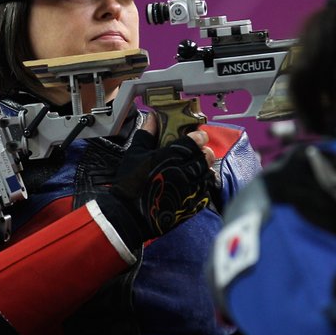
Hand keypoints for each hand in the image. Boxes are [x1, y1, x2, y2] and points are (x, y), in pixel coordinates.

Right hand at [98, 114, 214, 245]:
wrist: (128, 216)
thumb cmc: (129, 185)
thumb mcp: (134, 154)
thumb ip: (146, 134)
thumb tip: (153, 118)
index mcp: (169, 157)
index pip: (194, 141)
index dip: (198, 136)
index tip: (198, 136)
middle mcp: (182, 172)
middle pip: (205, 156)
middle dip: (203, 151)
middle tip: (198, 151)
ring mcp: (189, 189)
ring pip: (207, 173)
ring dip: (204, 168)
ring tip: (195, 167)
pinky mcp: (191, 204)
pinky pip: (205, 190)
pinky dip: (202, 184)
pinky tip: (193, 183)